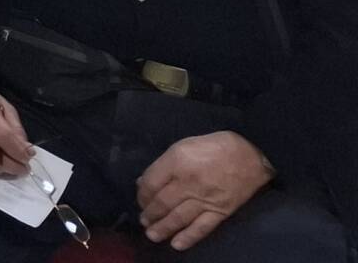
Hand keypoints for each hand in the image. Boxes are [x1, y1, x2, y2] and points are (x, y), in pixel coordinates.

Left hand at [138, 131, 272, 249]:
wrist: (251, 156)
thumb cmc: (212, 147)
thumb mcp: (182, 147)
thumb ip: (163, 166)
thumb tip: (144, 182)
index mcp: (177, 161)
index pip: (151, 183)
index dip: (142, 195)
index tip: (141, 200)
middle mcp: (189, 182)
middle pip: (162, 202)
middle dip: (150, 214)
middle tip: (143, 221)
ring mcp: (206, 199)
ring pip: (179, 217)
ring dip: (163, 228)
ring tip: (152, 234)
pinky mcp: (221, 211)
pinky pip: (202, 227)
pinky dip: (188, 237)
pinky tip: (176, 244)